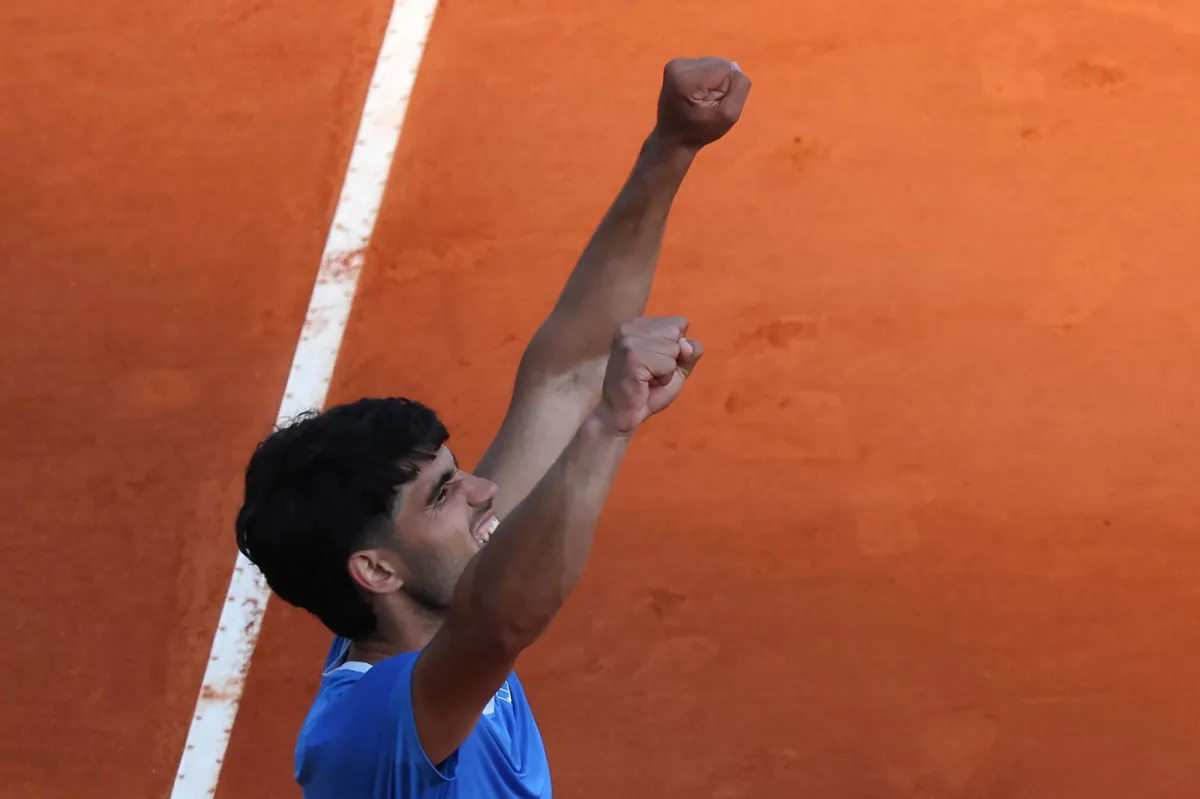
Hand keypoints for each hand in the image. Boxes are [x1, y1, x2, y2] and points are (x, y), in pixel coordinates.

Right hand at [596, 316, 703, 434]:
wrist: (622, 415)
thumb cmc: (648, 391)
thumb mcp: (676, 367)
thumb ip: (689, 352)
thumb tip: (687, 344)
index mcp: (638, 324)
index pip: (679, 322)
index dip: (677, 346)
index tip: (656, 362)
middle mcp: (630, 326)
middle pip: (677, 332)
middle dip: (672, 357)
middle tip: (651, 372)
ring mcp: (629, 340)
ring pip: (674, 348)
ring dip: (667, 370)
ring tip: (647, 378)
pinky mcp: (632, 356)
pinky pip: (668, 364)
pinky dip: (663, 378)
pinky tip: (645, 383)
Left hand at [654, 57, 751, 150]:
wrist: (672, 138)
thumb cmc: (700, 131)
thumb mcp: (728, 116)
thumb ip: (739, 88)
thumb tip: (735, 66)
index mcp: (688, 79)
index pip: (726, 68)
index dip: (727, 87)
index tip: (714, 104)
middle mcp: (679, 66)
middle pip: (719, 63)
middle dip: (720, 83)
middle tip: (707, 103)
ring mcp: (675, 63)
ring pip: (712, 63)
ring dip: (713, 81)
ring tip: (700, 100)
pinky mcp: (675, 64)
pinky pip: (703, 65)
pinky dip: (705, 79)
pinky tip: (694, 94)